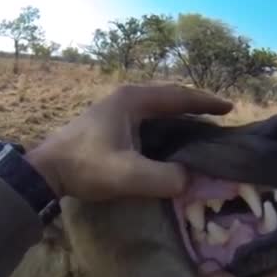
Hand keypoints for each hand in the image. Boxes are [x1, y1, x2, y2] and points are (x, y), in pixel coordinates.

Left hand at [25, 84, 232, 200]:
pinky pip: (147, 119)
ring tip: (201, 128)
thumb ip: (165, 178)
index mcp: (133, 100)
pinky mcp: (109, 124)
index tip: (230, 108)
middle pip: (169, 98)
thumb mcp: (128, 175)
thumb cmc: (86, 168)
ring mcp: (115, 109)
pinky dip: (165, 125)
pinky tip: (171, 140)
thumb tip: (191, 180)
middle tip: (219, 118)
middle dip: (195, 106)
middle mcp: (126, 98)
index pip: (179, 96)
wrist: (46, 172)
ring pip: (157, 108)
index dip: (206, 102)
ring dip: (180, 116)